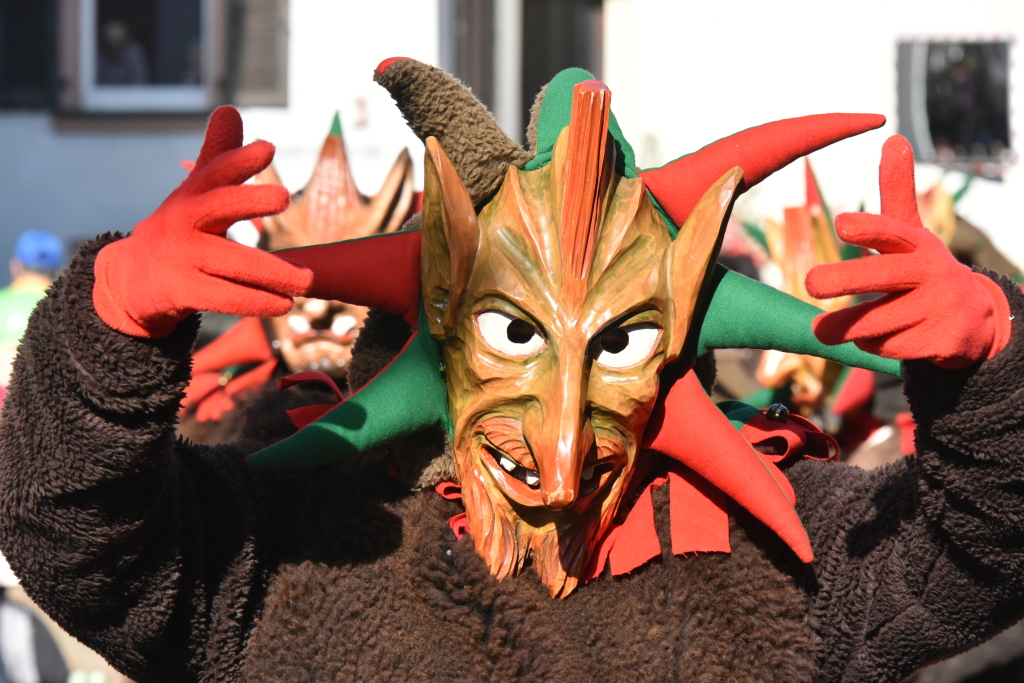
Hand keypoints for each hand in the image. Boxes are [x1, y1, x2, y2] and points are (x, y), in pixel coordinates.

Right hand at [93, 106, 312, 336]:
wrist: (133, 278)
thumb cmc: (180, 228)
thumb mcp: (195, 192)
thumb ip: (218, 156)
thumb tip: (230, 108)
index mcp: (191, 194)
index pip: (214, 171)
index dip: (238, 159)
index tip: (267, 147)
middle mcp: (183, 221)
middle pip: (217, 207)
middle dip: (248, 200)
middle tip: (284, 196)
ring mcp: (183, 257)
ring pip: (231, 262)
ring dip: (271, 272)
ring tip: (306, 279)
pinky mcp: (184, 291)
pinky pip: (226, 298)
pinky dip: (257, 301)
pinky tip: (284, 304)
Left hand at [805, 135, 1010, 368]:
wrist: (972, 320)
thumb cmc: (923, 269)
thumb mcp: (912, 233)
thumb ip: (896, 192)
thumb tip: (892, 137)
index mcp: (918, 244)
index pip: (893, 232)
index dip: (869, 227)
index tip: (841, 223)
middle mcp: (930, 274)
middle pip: (884, 276)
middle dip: (846, 279)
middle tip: (810, 283)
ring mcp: (936, 309)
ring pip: (880, 320)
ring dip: (847, 326)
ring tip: (822, 330)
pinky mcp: (937, 342)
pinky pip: (888, 347)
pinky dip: (870, 346)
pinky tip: (872, 339)